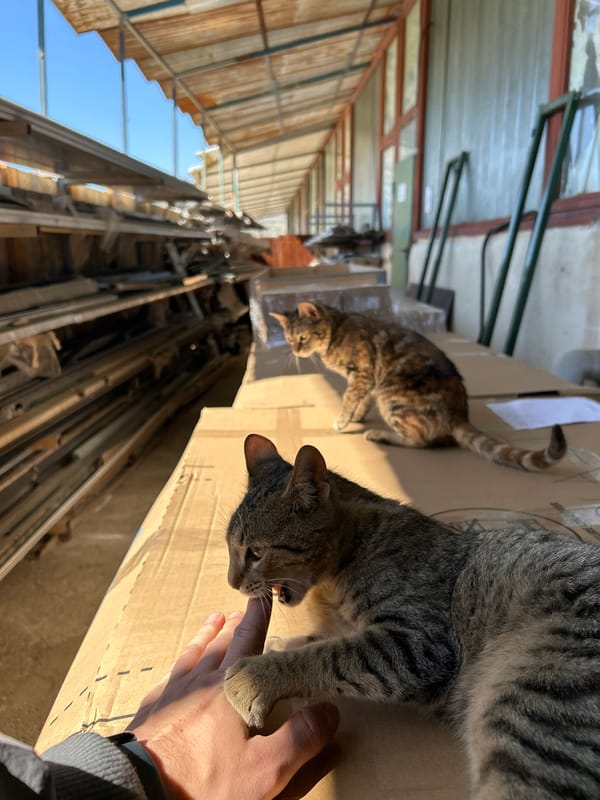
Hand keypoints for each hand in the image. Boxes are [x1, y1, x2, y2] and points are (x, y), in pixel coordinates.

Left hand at [129, 596, 339, 799]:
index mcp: (231, 688)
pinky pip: (169, 676)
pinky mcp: (151, 710)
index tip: (264, 594)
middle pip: (222, 644)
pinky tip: (176, 667)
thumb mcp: (263, 769)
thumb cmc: (203, 781)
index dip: (258, 618)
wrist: (137, 789)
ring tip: (214, 620)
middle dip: (235, 624)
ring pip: (194, 654)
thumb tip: (331, 709)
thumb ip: (299, 738)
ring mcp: (173, 693)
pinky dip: (179, 663)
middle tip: (243, 607)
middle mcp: (201, 681)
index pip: (249, 642)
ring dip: (207, 636)